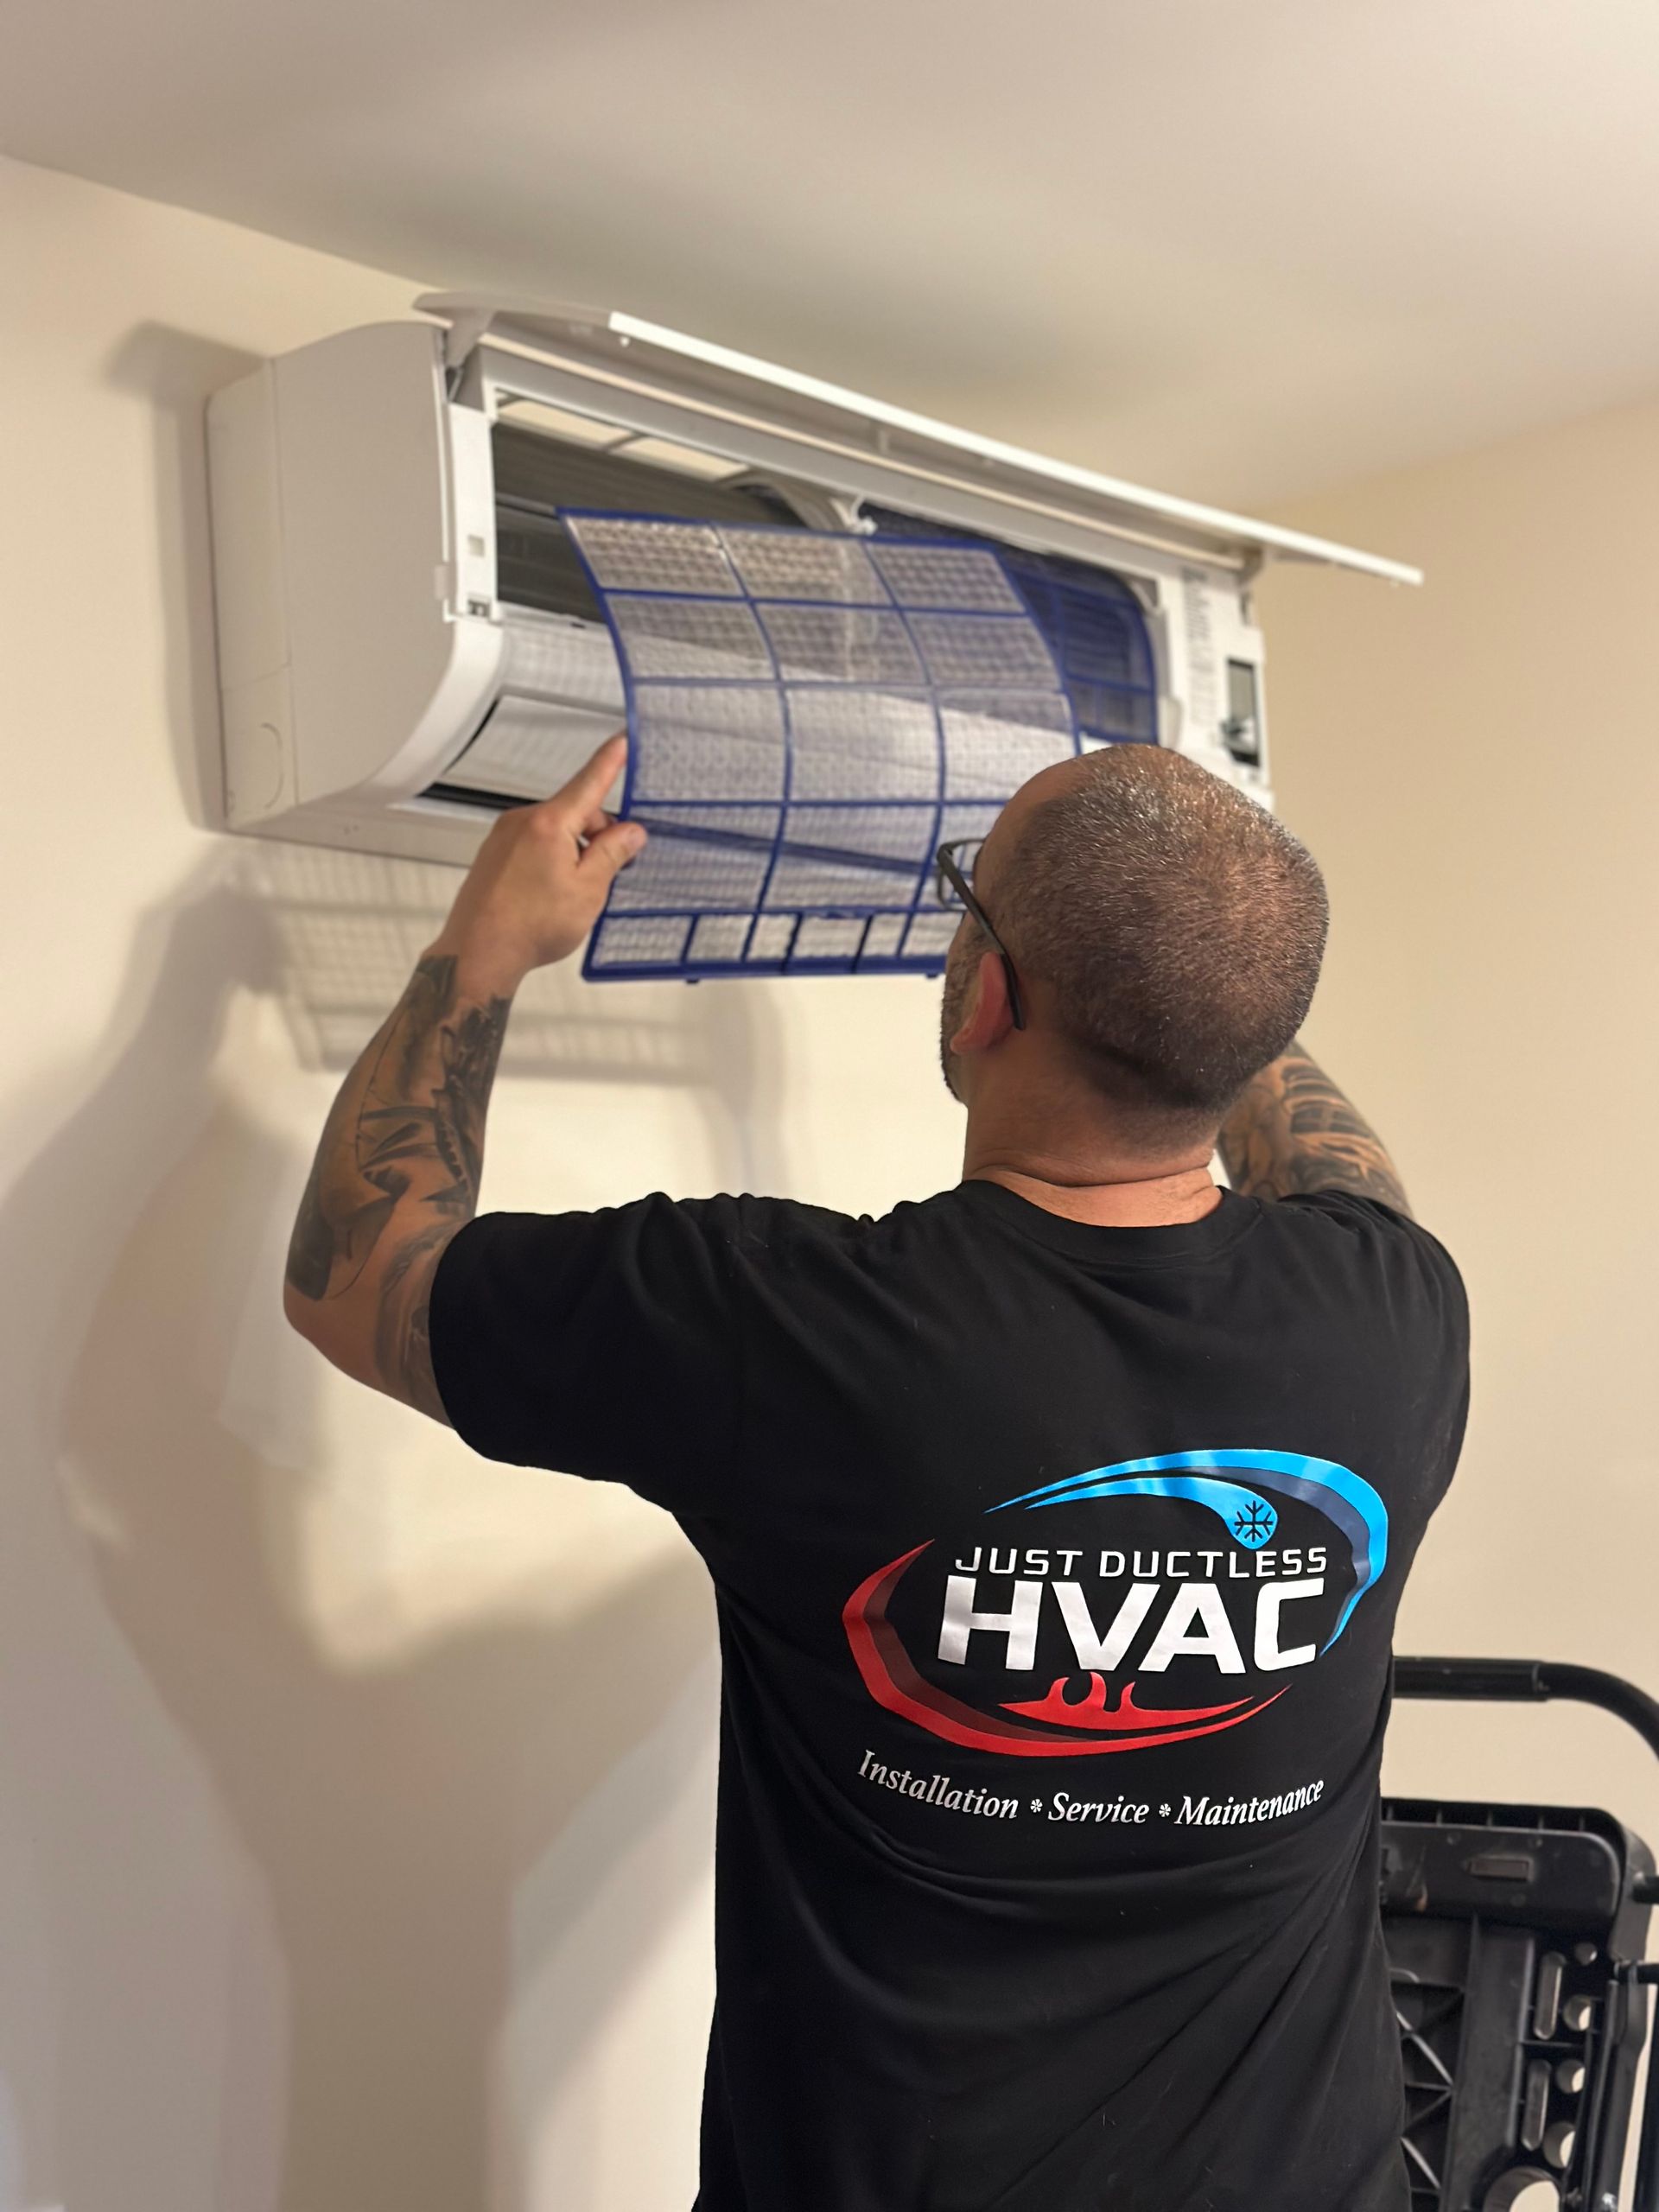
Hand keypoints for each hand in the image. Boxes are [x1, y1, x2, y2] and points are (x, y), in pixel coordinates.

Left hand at [422, 734, 645, 997]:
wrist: (478, 953)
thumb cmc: (529, 926)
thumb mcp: (588, 890)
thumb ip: (611, 854)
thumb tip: (631, 832)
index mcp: (548, 822)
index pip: (588, 781)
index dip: (610, 761)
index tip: (622, 740)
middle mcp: (522, 821)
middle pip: (574, 811)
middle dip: (597, 834)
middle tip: (608, 873)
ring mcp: (503, 837)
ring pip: (554, 831)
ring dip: (573, 851)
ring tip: (573, 894)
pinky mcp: (493, 855)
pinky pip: (533, 845)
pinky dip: (551, 860)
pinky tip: (552, 894)